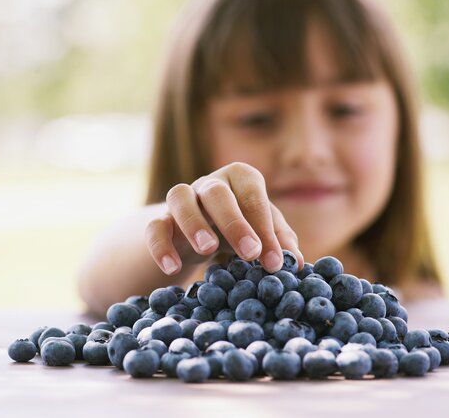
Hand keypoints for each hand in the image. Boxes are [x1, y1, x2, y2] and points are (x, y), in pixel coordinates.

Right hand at [145, 162, 303, 275]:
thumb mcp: (262, 231)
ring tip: (208, 250)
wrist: (201, 235)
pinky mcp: (159, 220)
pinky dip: (161, 246)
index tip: (273, 261)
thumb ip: (278, 241)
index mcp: (239, 178)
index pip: (252, 194)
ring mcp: (181, 199)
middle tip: (250, 253)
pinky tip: (172, 269)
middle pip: (217, 192)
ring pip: (179, 197)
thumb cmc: (241, 229)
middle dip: (234, 222)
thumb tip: (295, 262)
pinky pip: (154, 227)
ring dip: (194, 223)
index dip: (264, 226)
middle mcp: (209, 183)